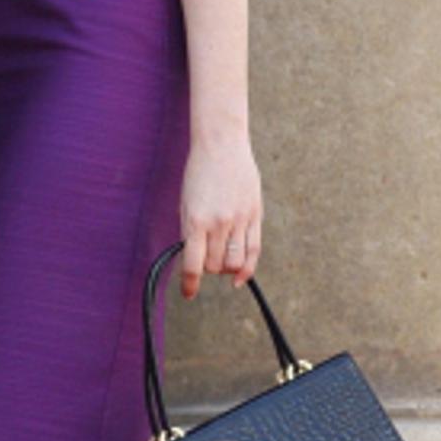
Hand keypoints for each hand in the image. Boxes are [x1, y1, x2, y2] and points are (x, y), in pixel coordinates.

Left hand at [178, 136, 261, 298]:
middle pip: (215, 265)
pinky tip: (239, 277)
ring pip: (235, 262)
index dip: (190, 284)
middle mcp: (219, 222)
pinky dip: (246, 269)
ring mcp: (239, 220)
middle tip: (203, 261)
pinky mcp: (255, 216)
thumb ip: (190, 231)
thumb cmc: (198, 173)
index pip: (194, 264)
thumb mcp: (185, 202)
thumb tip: (192, 258)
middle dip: (207, 269)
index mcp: (196, 219)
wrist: (221, 146)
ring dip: (225, 269)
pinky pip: (254, 251)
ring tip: (220, 262)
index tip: (188, 294)